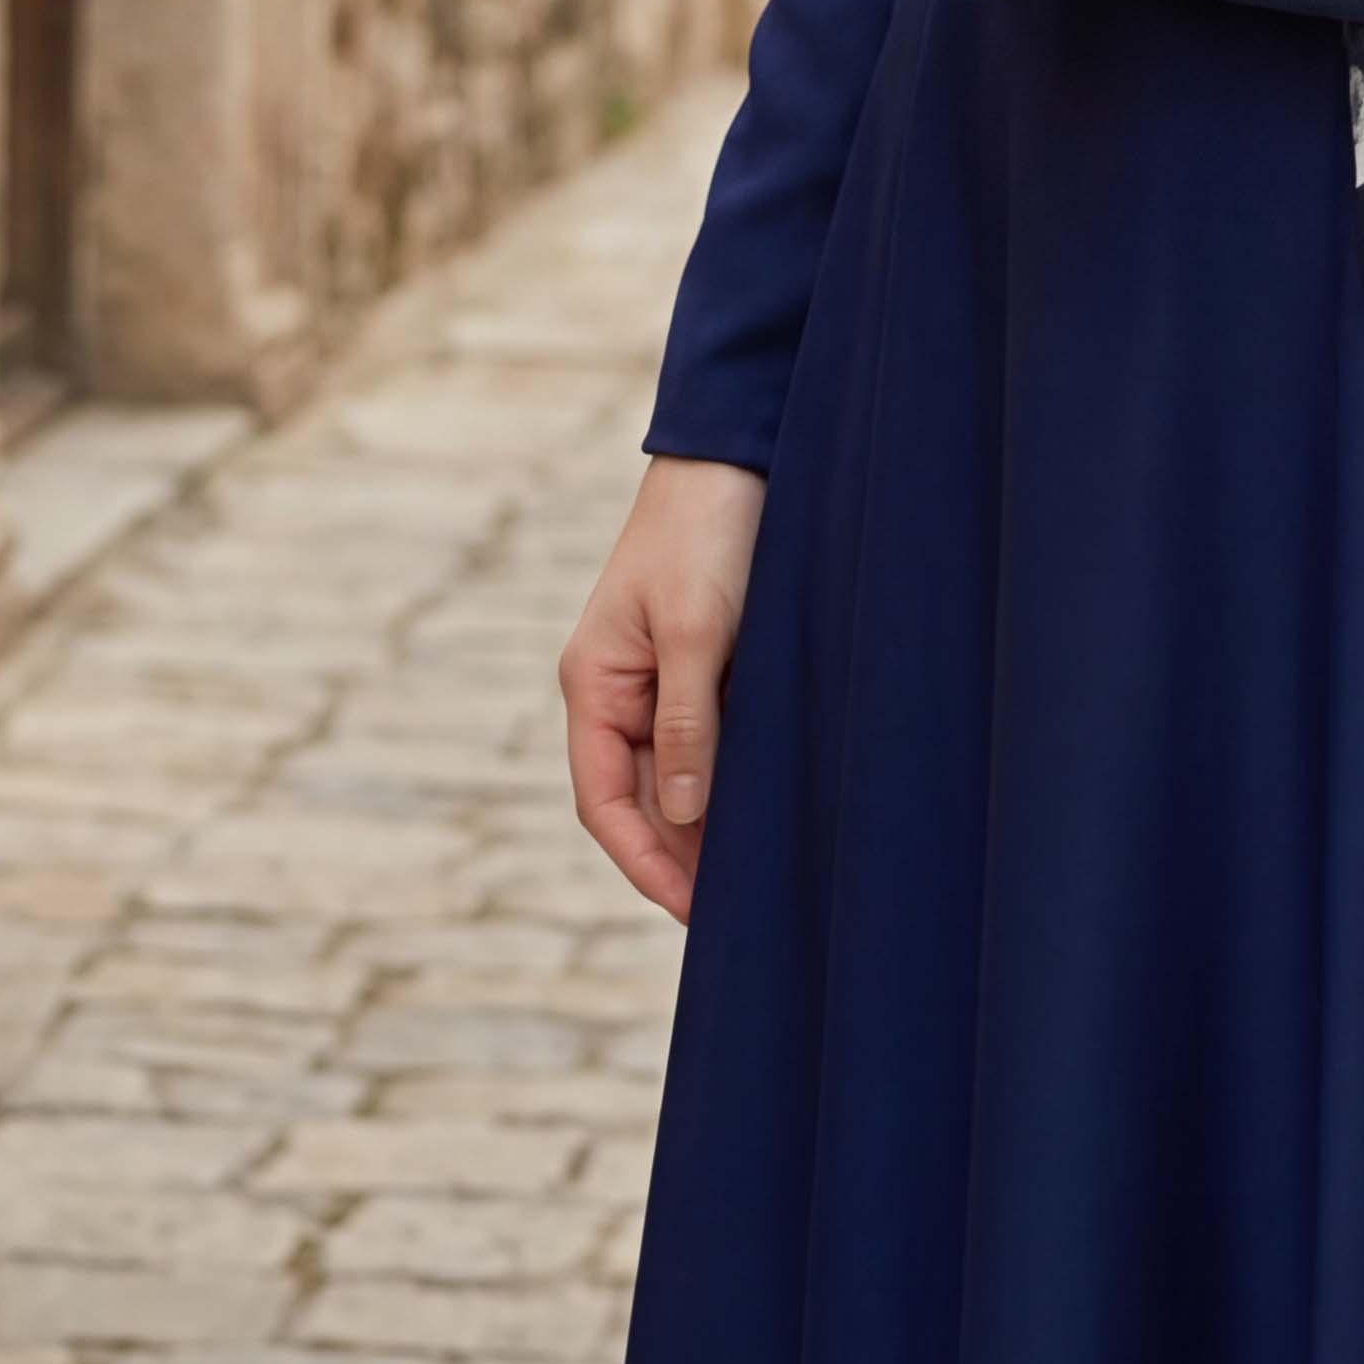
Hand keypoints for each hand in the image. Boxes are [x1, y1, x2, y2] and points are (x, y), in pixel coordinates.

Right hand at [558, 454, 767, 921]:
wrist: (736, 450)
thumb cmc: (706, 531)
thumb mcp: (697, 629)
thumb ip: (689, 722)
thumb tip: (684, 815)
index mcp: (594, 683)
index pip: (604, 801)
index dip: (643, 863)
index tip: (689, 911)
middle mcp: (618, 689)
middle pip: (641, 798)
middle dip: (680, 855)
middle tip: (736, 912)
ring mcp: (659, 677)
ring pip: (678, 773)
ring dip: (707, 822)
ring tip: (758, 876)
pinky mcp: (703, 660)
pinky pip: (708, 737)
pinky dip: (731, 777)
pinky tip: (768, 807)